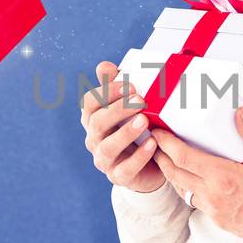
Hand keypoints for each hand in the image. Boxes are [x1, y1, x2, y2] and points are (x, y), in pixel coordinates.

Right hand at [81, 61, 164, 192]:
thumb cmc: (137, 130)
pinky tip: (152, 144)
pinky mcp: (119, 176)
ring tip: (144, 121)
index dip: (106, 92)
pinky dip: (139, 157)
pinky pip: (125, 169)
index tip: (128, 84)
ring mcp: (104, 160)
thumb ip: (115, 87)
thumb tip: (104, 66)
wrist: (150, 165)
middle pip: (97, 123)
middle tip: (141, 100)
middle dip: (118, 110)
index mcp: (94, 118)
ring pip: (108, 147)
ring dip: (125, 133)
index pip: (89, 103)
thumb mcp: (128, 107)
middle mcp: (94, 139)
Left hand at [151, 108, 242, 242]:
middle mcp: (213, 195)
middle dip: (160, 156)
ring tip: (166, 157)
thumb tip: (240, 113)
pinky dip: (185, 187)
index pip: (184, 157)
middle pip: (174, 174)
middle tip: (153, 141)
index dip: (166, 143)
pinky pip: (194, 201)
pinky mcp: (218, 220)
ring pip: (182, 189)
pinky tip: (189, 178)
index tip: (158, 131)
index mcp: (224, 177)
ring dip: (170, 173)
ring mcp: (214, 210)